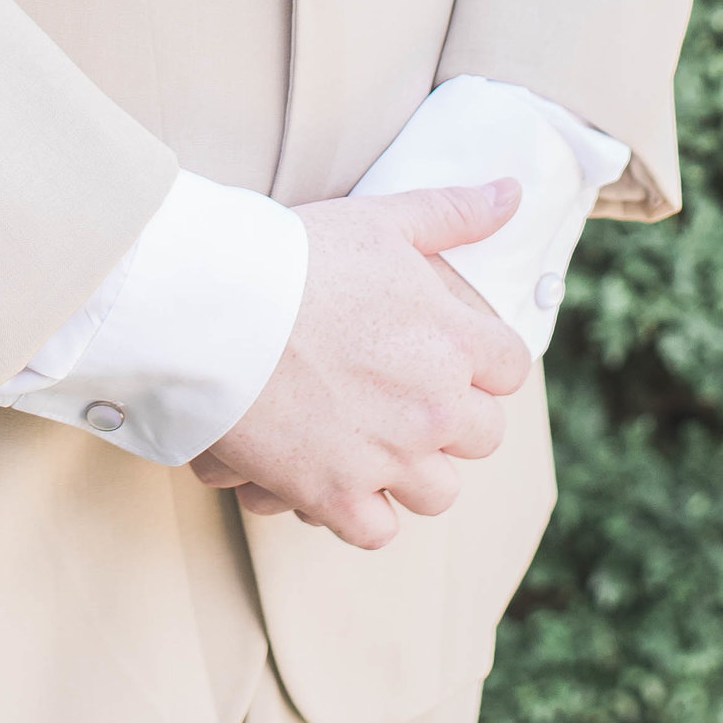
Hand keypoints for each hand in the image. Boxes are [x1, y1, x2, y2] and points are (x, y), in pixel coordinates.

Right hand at [188, 181, 531, 552]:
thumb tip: (511, 192)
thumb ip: (454, 212)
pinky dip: (359, 512)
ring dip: (411, 471)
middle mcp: (434, 408)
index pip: (510, 369)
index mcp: (456, 342)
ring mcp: (387, 458)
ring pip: (438, 492)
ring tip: (371, 440)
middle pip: (482, 438)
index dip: (480, 361)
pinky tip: (334, 475)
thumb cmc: (294, 255)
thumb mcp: (381, 220)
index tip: (444, 353)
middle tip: (400, 394)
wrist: (211, 306)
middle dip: (450, 419)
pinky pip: (376, 530)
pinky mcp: (334, 494)